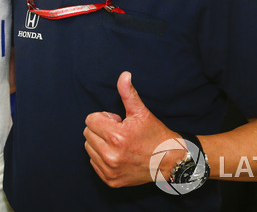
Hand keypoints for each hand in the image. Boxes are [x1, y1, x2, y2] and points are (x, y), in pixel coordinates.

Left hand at [83, 71, 180, 187]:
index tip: (119, 122)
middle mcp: (111, 156)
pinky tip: (118, 155)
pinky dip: (102, 157)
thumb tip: (124, 74)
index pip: (90, 120)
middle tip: (120, 133)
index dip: (105, 118)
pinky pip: (93, 162)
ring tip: (119, 144)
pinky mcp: (110, 181)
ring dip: (100, 143)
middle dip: (101, 129)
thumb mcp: (141, 112)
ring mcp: (110, 170)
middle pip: (87, 133)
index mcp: (117, 137)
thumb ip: (128, 93)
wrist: (169, 162)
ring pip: (89, 148)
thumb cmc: (154, 134)